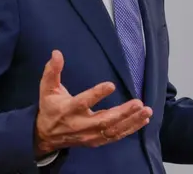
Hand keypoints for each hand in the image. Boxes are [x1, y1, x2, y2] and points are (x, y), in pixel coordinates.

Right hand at [34, 50, 151, 155]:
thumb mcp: (47, 89)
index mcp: (68, 110)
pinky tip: (143, 120)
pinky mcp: (96, 141)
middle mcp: (80, 124)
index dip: (97, 94)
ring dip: (131, 121)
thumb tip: (56, 53)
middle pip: (104, 120)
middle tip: (138, 102)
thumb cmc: (50, 108)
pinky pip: (115, 136)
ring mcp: (89, 135)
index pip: (83, 102)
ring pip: (113, 130)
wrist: (45, 137)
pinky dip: (130, 129)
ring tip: (146, 111)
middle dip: (123, 113)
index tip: (111, 85)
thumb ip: (52, 71)